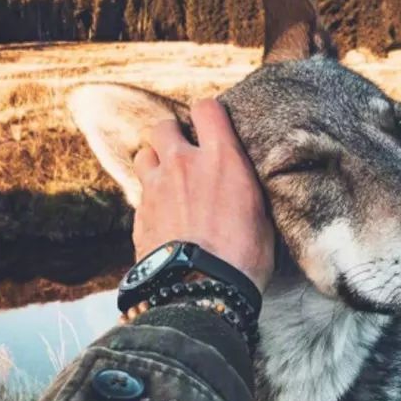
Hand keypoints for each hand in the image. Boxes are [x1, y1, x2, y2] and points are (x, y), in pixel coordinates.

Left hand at [132, 98, 274, 293]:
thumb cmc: (243, 258)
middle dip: (173, 136)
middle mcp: (183, 164)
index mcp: (221, 159)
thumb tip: (243, 186)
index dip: (208, 115)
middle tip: (186, 155)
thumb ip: (244, 188)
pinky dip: (150, 198)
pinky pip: (140, 193)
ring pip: (144, 155)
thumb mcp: (261, 217)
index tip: (212, 126)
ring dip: (155, 163)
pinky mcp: (139, 214)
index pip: (206, 109)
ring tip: (169, 181)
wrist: (202, 291)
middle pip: (164, 126)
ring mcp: (156, 188)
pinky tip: (163, 215)